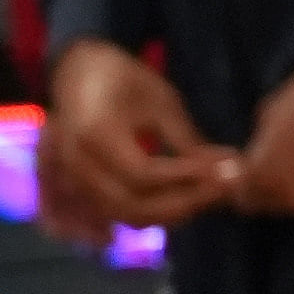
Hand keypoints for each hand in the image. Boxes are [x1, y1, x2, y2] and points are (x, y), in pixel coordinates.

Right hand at [43, 38, 235, 230]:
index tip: (223, 172)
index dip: (186, 178)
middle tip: (223, 188)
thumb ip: (185, 139)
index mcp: (95, 133)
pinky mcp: (74, 188)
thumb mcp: (160, 100)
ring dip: (168, 214)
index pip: (142, 174)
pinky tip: (171, 214)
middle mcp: (76, 164)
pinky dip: (141, 220)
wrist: (77, 73)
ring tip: (205, 195)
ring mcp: (70, 179)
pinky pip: (106, 219)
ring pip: (122, 216)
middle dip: (183, 203)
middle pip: (130, 205)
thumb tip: (224, 171)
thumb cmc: (123, 79)